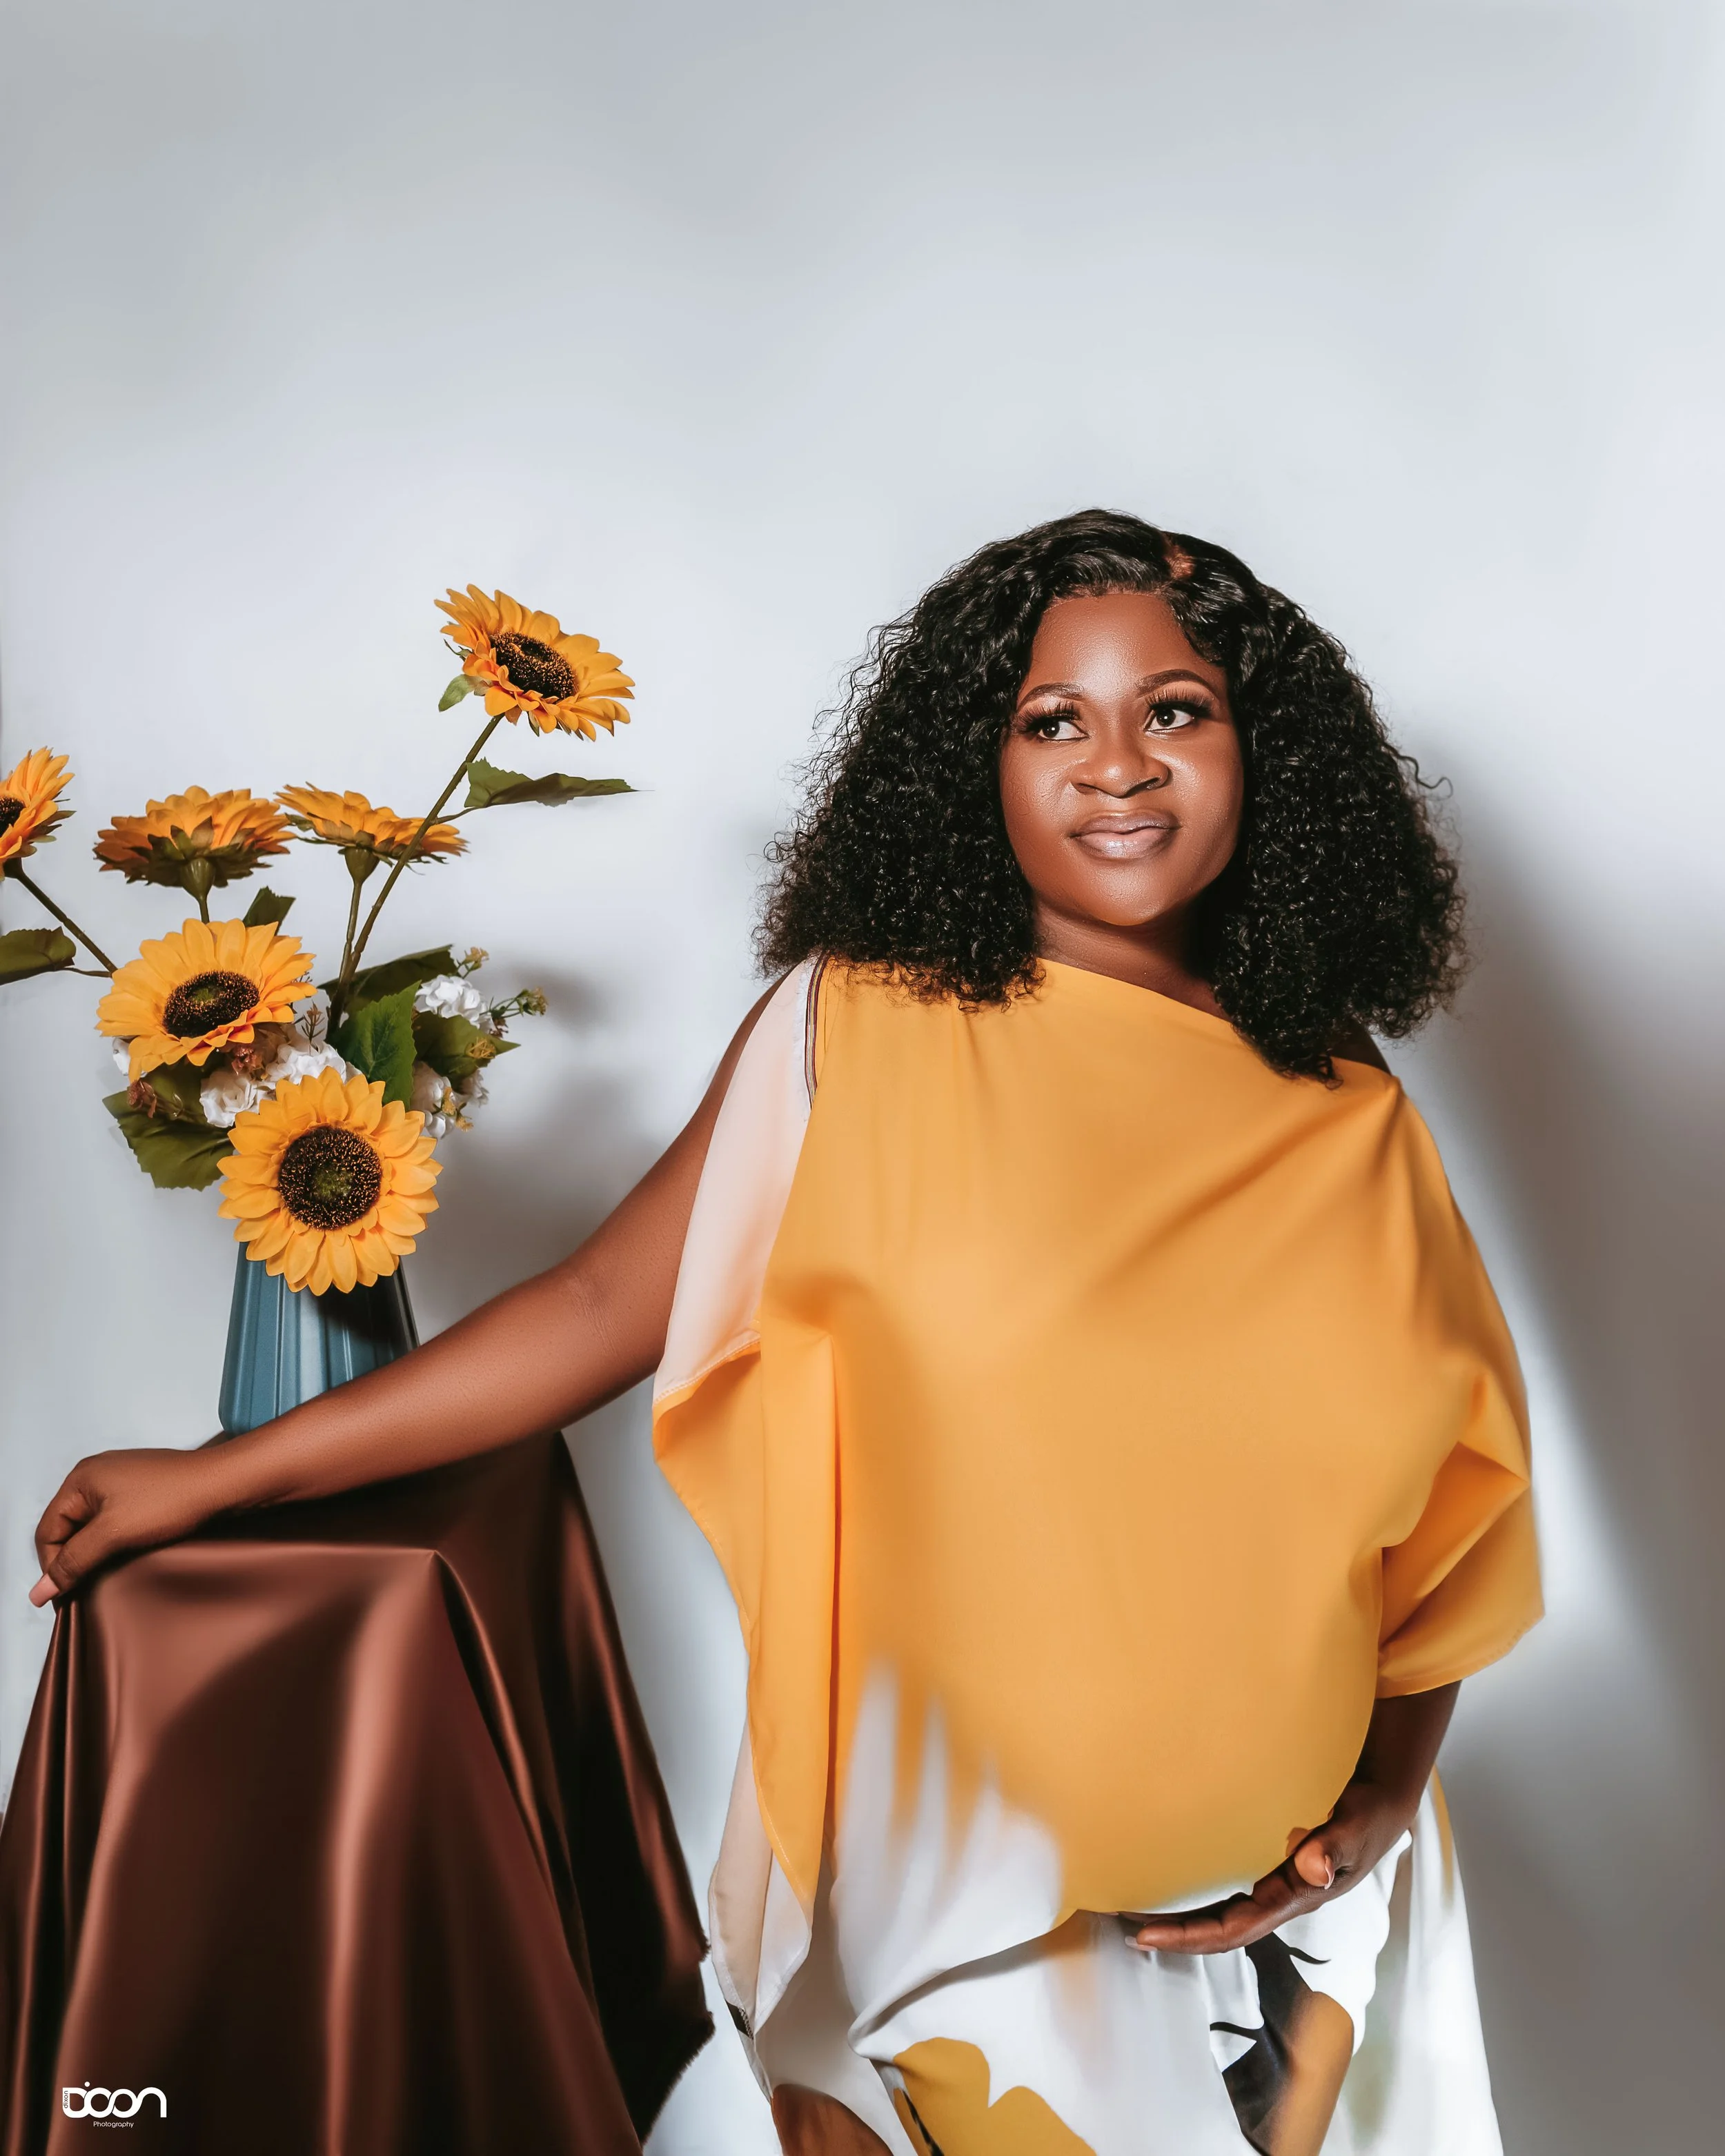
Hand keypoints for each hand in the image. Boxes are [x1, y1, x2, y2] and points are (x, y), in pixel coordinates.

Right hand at [30, 1448, 228, 1605]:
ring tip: (105, 1574)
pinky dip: (113, 1541)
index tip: (64, 1596)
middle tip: (83, 1589)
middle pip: (67, 1528)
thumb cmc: (171, 1500)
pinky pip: (114, 1521)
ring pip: (91, 1527)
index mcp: (81, 1478)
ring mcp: (121, 1481)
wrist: (225, 1484)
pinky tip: (125, 1556)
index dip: (51, 1566)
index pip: (47, 1530)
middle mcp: (96, 1474)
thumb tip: (39, 1590)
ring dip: (94, 1552)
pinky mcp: (142, 1490)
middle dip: (72, 1559)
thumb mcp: (114, 1533)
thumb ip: (74, 1561)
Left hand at [1123, 1778, 1415, 1954]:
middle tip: (1123, 1925)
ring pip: (1220, 1909)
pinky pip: (1227, 1884)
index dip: (1191, 1937)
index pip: (1234, 1929)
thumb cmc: (1369, 1814)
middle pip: (1219, 1928)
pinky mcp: (1269, 1862)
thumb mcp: (1356, 1827)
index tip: (1147, 1935)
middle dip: (1174, 1933)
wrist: (1383, 1800)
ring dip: (1181, 1913)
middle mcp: (1279, 1896)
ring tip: (1135, 1907)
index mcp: (1295, 1897)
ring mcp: (1274, 1882)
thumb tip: (1311, 1867)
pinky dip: (1197, 1886)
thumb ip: (1334, 1846)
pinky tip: (1172, 1876)